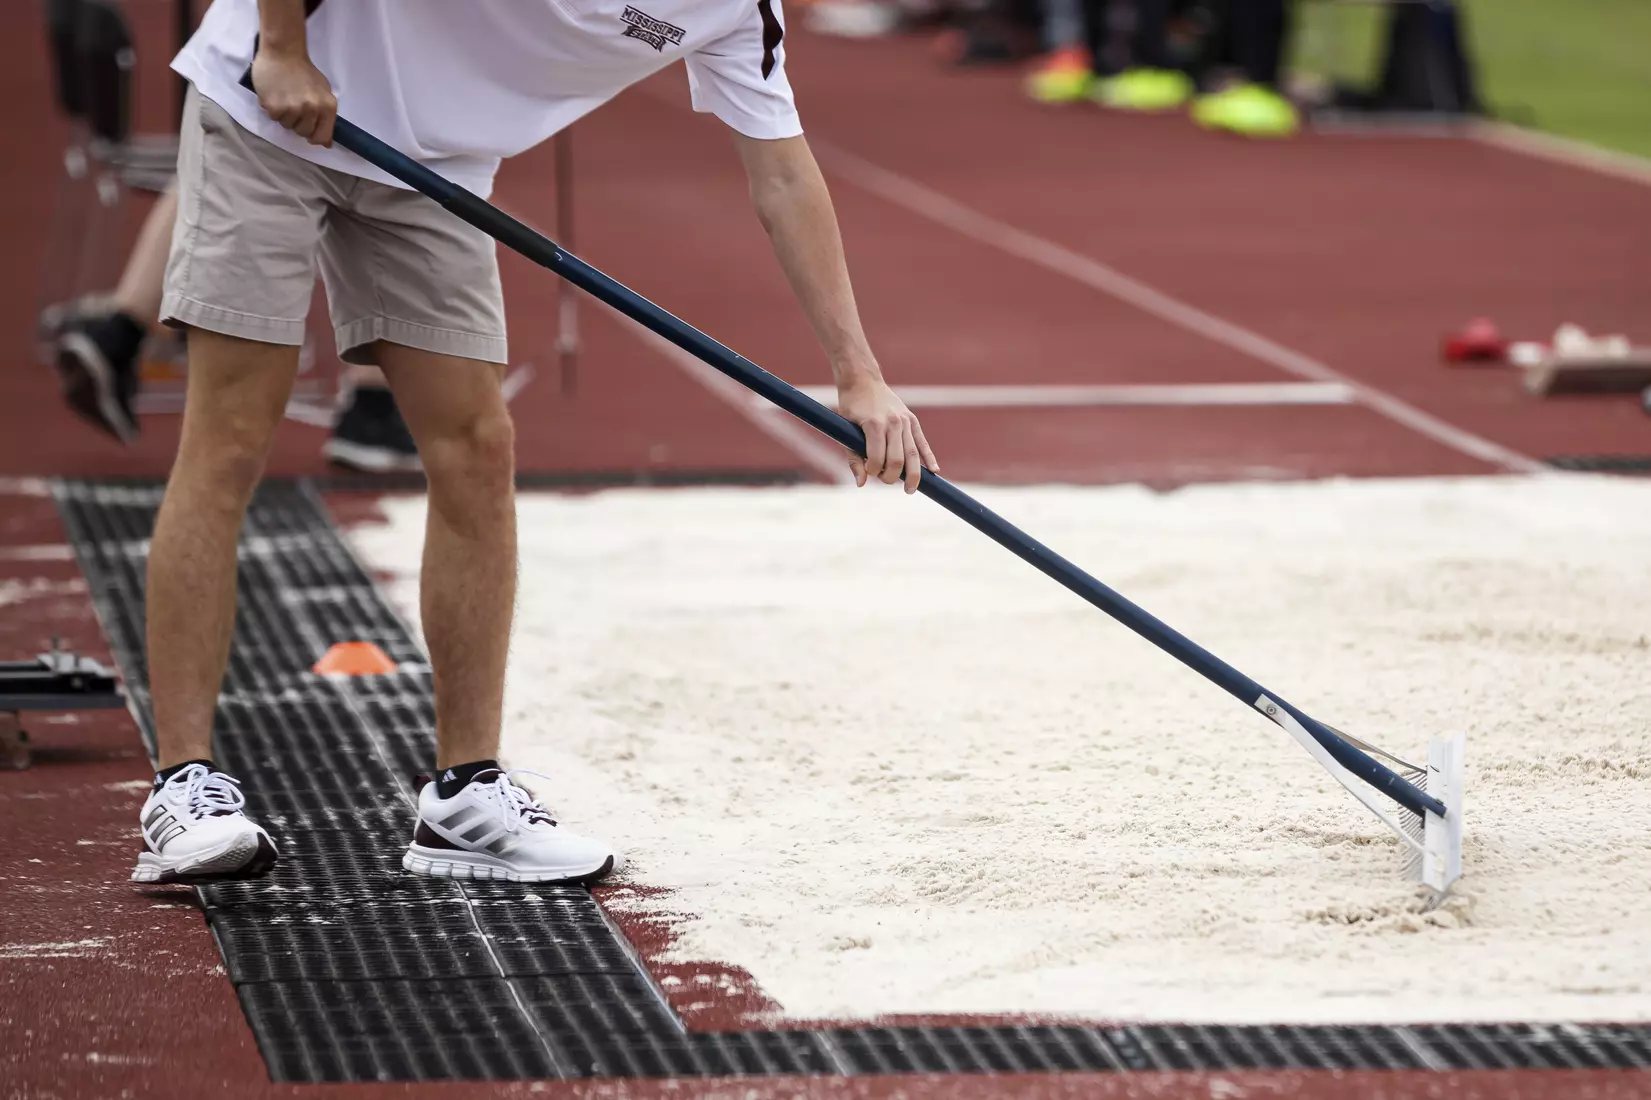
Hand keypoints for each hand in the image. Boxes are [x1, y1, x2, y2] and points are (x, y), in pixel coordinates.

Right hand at [251, 47, 336, 146]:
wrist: (283, 51)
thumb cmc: (303, 71)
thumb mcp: (323, 92)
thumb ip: (325, 116)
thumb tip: (326, 143)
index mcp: (327, 107)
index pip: (322, 137)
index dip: (314, 137)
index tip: (309, 132)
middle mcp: (312, 109)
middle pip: (303, 133)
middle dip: (298, 123)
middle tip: (293, 105)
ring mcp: (293, 108)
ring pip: (287, 126)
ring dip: (284, 115)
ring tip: (284, 97)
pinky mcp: (274, 106)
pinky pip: (273, 118)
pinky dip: (272, 109)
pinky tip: (274, 94)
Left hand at [836, 374, 938, 492]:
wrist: (863, 380)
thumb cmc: (851, 406)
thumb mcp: (845, 431)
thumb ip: (853, 457)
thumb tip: (861, 483)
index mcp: (875, 425)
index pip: (878, 459)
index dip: (873, 471)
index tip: (869, 471)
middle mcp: (893, 423)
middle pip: (898, 459)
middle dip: (891, 476)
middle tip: (884, 480)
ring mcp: (905, 421)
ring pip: (913, 454)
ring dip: (913, 475)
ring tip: (911, 489)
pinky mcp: (912, 420)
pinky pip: (922, 442)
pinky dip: (929, 457)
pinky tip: (934, 471)